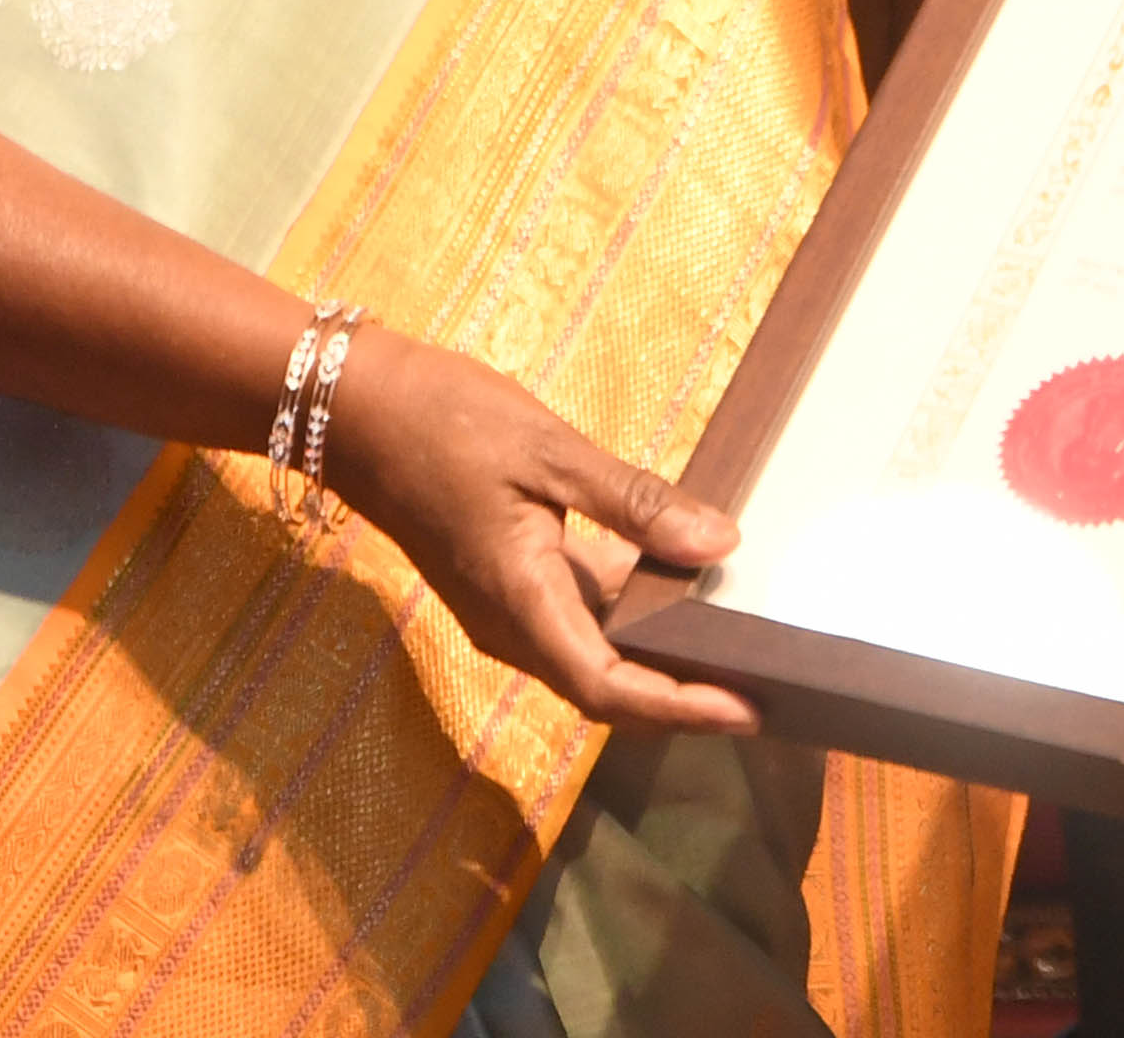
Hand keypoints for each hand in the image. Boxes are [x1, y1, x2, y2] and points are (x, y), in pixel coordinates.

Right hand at [325, 331, 762, 736]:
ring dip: (659, 664)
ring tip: (738, 647)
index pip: (608, 687)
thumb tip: (721, 544)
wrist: (358, 413)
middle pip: (606, 689)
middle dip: (682, 700)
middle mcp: (511, 627)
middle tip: (765, 690)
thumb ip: (636, 503)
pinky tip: (680, 586)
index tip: (747, 711)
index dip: (680, 709)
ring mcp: (505, 610)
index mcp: (521, 602)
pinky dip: (631, 621)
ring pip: (592, 658)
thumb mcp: (551, 451)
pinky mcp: (505, 586)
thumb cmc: (447, 422)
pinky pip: (576, 622)